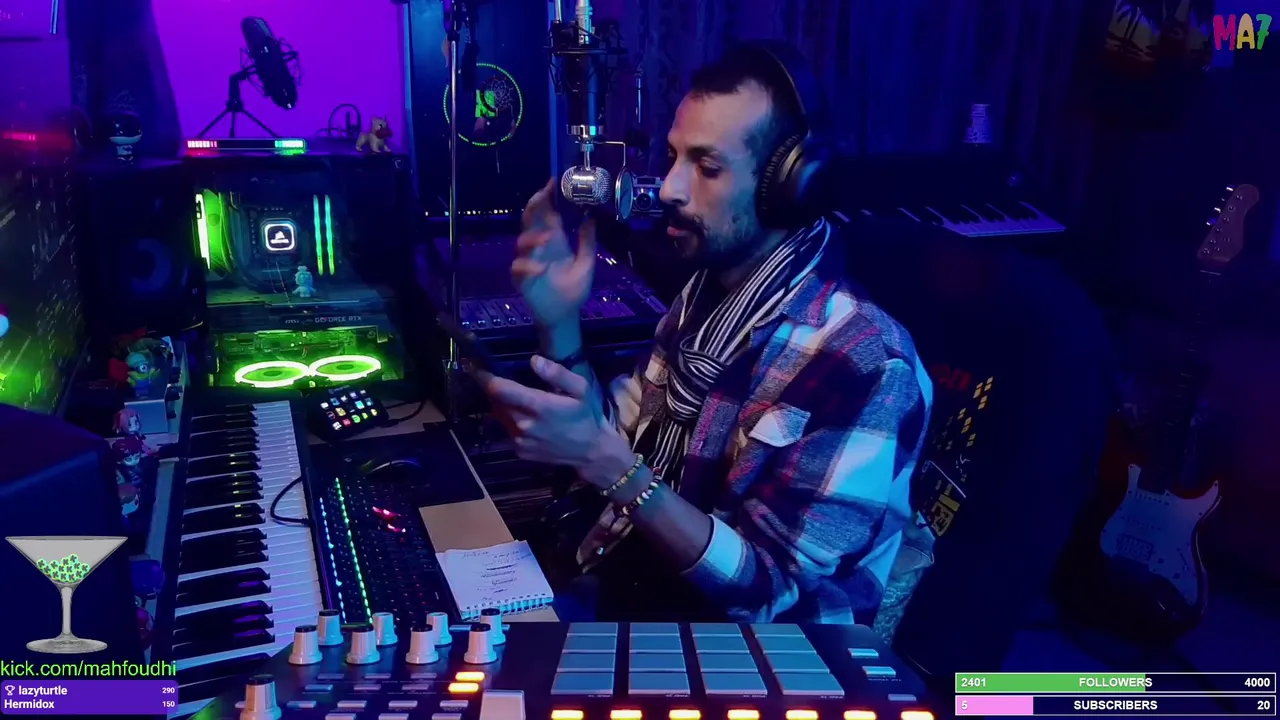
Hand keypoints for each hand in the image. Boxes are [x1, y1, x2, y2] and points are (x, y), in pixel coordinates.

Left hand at [480, 355, 631, 485]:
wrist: (589, 452)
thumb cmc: (586, 416)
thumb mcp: (581, 390)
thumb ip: (558, 374)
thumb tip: (534, 360)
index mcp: (539, 407)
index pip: (500, 389)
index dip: (484, 375)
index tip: (474, 364)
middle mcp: (523, 425)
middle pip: (495, 401)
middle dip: (494, 388)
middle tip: (498, 377)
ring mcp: (519, 441)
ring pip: (499, 415)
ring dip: (502, 404)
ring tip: (515, 397)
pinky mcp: (518, 451)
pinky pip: (506, 429)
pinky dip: (510, 419)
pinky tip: (525, 416)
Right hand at [513, 180, 596, 328]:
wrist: (564, 315)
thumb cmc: (573, 289)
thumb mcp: (587, 264)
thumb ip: (587, 243)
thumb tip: (591, 219)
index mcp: (556, 239)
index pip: (548, 212)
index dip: (548, 196)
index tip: (553, 181)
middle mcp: (540, 246)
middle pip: (530, 219)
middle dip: (534, 205)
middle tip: (542, 196)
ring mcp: (529, 260)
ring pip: (522, 241)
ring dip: (533, 237)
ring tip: (548, 238)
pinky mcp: (522, 278)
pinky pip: (519, 267)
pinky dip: (528, 266)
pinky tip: (540, 270)